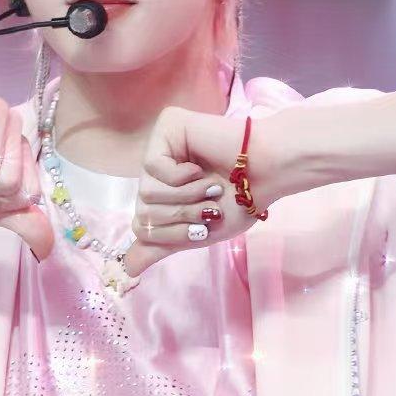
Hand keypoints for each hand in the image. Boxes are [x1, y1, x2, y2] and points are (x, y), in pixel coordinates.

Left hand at [122, 105, 281, 277]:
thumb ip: (162, 246)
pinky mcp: (167, 125)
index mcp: (163, 192)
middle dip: (182, 215)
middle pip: (143, 210)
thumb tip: (128, 269)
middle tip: (210, 205)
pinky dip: (182, 177)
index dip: (172, 235)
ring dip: (186, 197)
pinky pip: (153, 166)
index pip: (142, 227)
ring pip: (146, 192)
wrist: (267, 175)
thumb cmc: (239, 203)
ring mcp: (161, 145)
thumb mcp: (196, 234)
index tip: (204, 228)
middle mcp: (157, 168)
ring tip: (211, 187)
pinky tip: (200, 168)